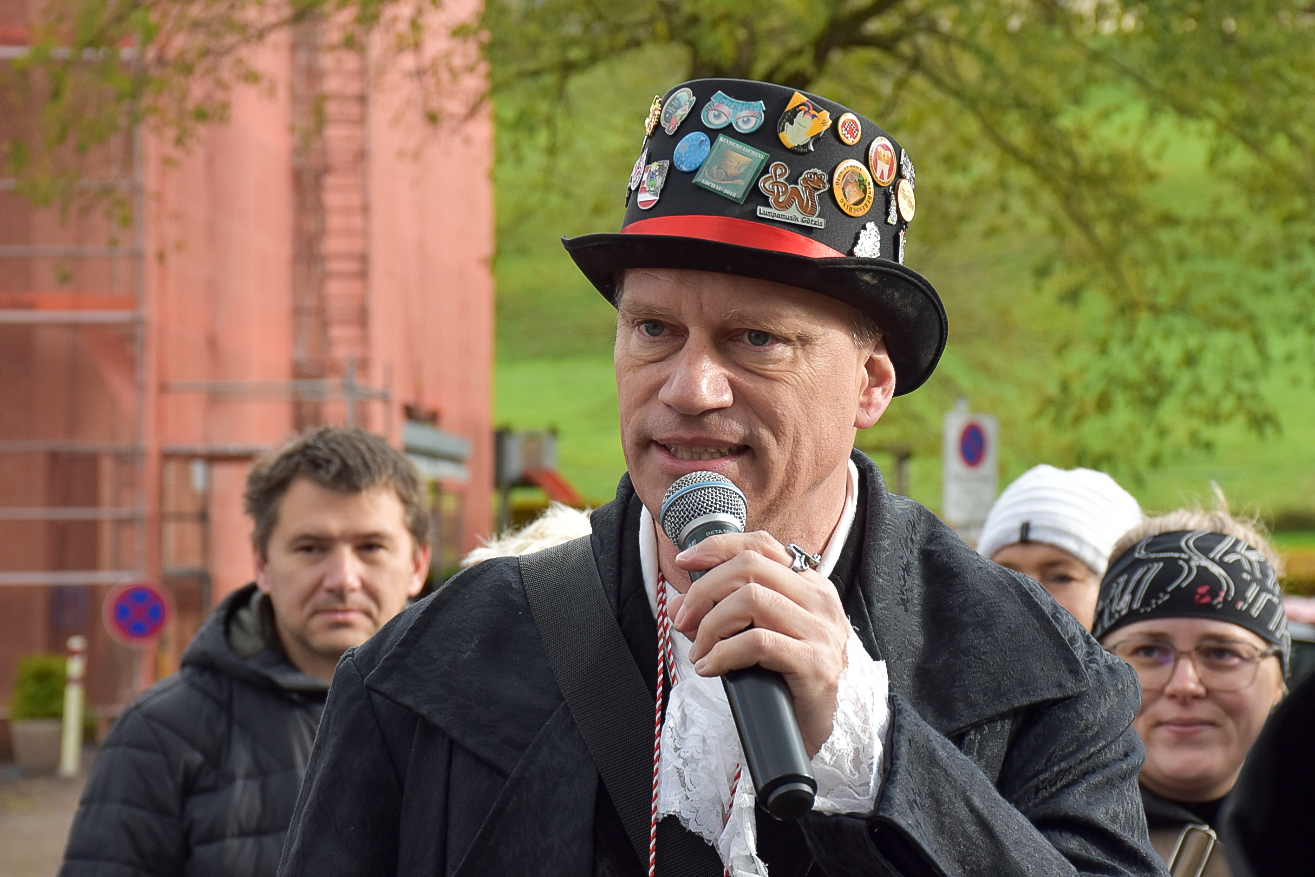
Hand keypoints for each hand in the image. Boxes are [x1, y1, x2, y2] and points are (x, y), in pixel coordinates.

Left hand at [668, 531, 849, 755]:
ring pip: (750, 599)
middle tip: (683, 621)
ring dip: (711, 624)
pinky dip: (724, 653)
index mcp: (809, 584)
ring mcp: (820, 630)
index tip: (684, 562)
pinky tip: (711, 667)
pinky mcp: (814, 662)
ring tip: (700, 651)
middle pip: (749, 568)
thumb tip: (676, 603)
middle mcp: (819, 599)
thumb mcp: (758, 635)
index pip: (761, 545)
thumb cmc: (789, 678)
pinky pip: (757, 642)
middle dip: (704, 591)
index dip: (717, 547)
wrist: (824, 727)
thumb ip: (723, 613)